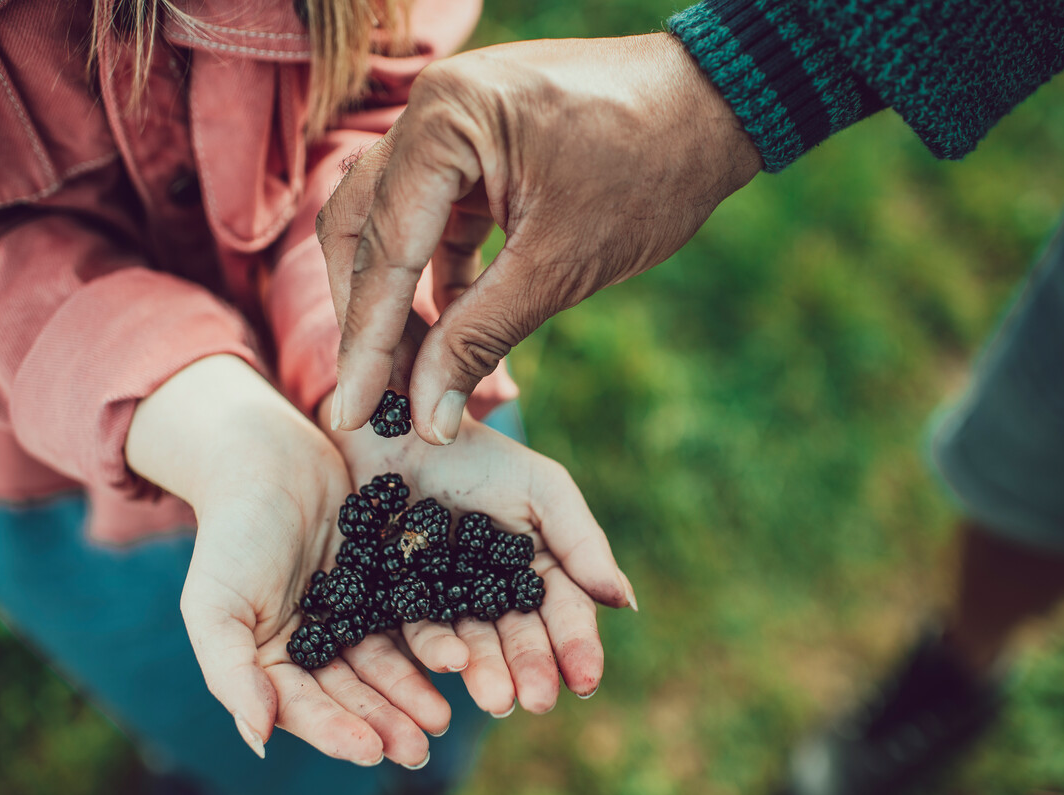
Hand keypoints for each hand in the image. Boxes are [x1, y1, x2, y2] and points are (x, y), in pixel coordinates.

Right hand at [125, 355, 449, 766]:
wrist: (268, 457)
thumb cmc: (233, 532)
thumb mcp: (215, 604)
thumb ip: (231, 673)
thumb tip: (259, 740)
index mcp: (267, 658)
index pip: (303, 707)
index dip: (336, 731)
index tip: (372, 751)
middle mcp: (310, 642)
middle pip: (351, 693)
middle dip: (384, 721)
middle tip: (421, 748)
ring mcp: (349, 611)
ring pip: (385, 661)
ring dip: (412, 691)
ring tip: (443, 718)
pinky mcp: (382, 579)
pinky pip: (409, 616)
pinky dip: (429, 640)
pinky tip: (457, 659)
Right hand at [319, 32, 760, 444]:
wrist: (713, 108)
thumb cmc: (652, 171)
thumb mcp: (562, 265)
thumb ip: (480, 338)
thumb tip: (427, 416)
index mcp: (447, 120)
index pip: (385, 247)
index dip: (365, 340)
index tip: (350, 411)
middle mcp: (432, 111)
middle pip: (361, 230)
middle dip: (371, 319)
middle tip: (380, 397)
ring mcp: (451, 126)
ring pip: (392, 228)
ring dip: (402, 304)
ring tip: (419, 378)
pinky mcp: (475, 149)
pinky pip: (434, 220)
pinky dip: (439, 279)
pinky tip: (452, 337)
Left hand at [320, 395, 636, 715]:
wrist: (398, 427)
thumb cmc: (477, 454)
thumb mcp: (542, 488)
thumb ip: (582, 542)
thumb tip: (625, 603)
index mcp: (535, 565)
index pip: (563, 613)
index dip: (576, 647)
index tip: (586, 681)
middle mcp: (492, 591)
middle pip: (517, 638)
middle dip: (531, 670)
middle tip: (537, 701)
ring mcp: (444, 598)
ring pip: (471, 644)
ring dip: (487, 673)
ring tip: (496, 699)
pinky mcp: (395, 601)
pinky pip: (415, 630)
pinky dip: (434, 649)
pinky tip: (449, 664)